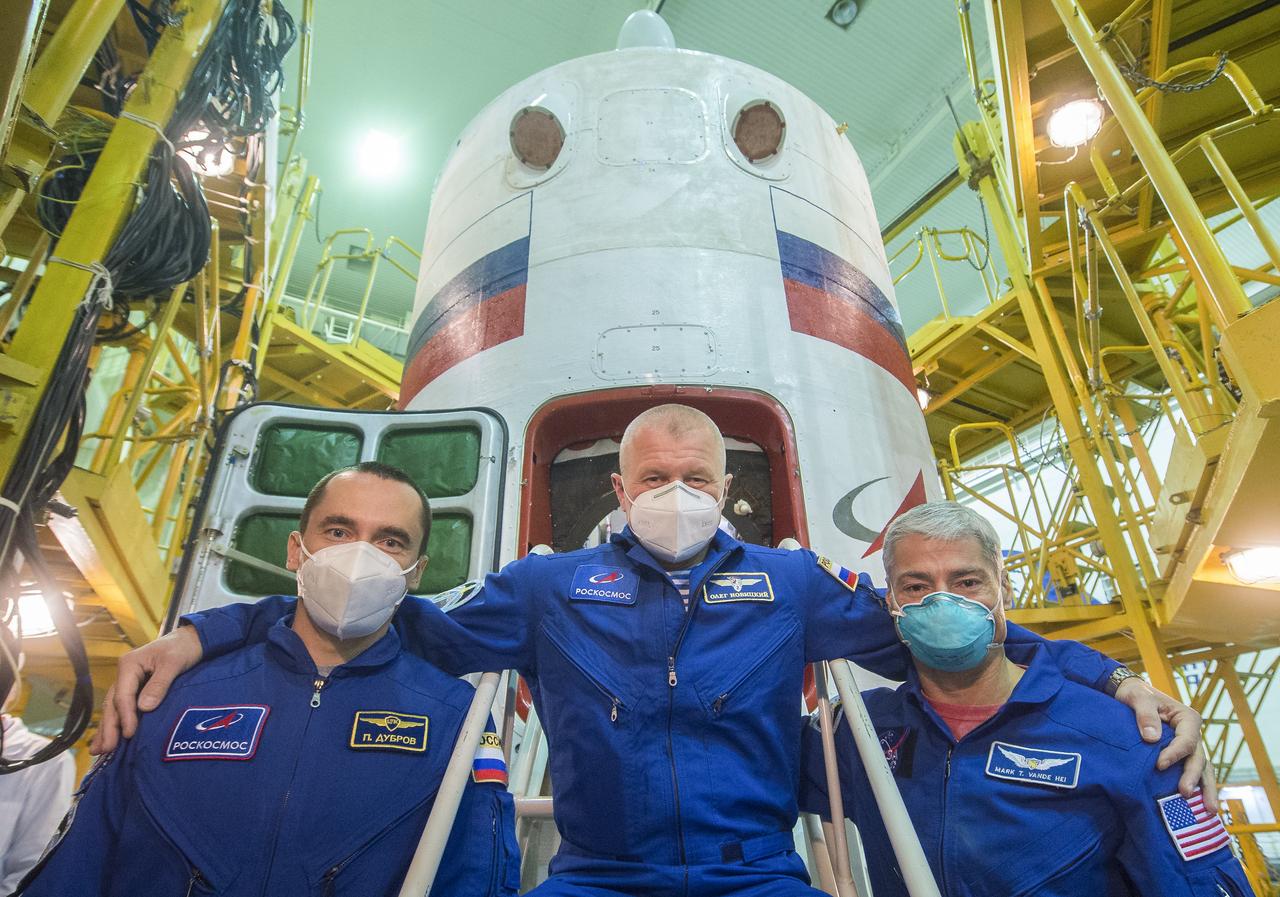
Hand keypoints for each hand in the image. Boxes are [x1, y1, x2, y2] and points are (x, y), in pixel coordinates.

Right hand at [89, 626, 203, 754]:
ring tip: (99, 750)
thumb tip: (144, 708)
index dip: (125, 716)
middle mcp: (124, 673)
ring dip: (107, 728)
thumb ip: (159, 684)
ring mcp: (128, 681)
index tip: (128, 734)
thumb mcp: (173, 663)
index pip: (123, 696)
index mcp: (129, 664)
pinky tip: (110, 737)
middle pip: (113, 704)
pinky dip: (116, 722)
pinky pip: (123, 706)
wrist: (191, 639)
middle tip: (105, 750)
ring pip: (114, 707)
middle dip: (109, 727)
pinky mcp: (136, 687)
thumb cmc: (182, 648)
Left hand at [1114, 677, 1216, 810]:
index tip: (1159, 765)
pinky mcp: (1181, 755)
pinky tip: (1199, 806)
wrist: (1130, 694)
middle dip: (1194, 777)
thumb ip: (1145, 715)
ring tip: (1210, 811)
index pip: (1186, 741)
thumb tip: (1152, 739)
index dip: (1175, 754)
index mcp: (1187, 718)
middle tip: (1185, 794)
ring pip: (1201, 769)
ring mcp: (1189, 746)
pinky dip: (1196, 787)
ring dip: (1205, 789)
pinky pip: (1190, 772)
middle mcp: (1193, 734)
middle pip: (1198, 758)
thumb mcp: (1139, 698)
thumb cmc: (1136, 694)